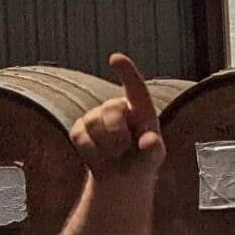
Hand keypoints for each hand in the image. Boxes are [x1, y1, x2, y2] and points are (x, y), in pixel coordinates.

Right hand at [71, 53, 165, 183]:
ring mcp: (95, 116)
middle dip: (116, 134)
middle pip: (110, 109)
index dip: (126, 71)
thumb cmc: (142, 160)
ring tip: (115, 155)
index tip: (116, 58)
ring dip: (104, 146)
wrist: (121, 176)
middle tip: (124, 150)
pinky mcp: (79, 128)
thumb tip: (150, 140)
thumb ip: (154, 150)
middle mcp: (117, 107)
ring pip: (92, 123)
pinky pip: (79, 137)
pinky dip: (91, 153)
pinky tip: (100, 157)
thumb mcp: (153, 158)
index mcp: (140, 108)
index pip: (135, 88)